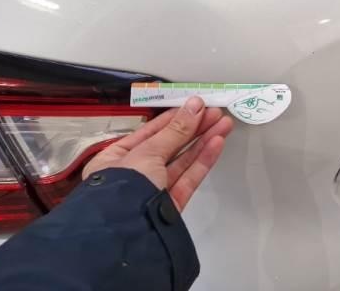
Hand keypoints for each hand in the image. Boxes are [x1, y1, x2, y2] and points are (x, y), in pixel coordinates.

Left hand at [83, 96, 232, 209]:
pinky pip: (187, 179)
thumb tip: (195, 105)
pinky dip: (202, 161)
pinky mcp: (170, 206)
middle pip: (168, 146)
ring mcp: (153, 191)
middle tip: (215, 112)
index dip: (172, 118)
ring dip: (203, 141)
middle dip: (193, 128)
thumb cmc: (125, 185)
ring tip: (224, 124)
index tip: (193, 106)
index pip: (147, 133)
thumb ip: (175, 130)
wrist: (126, 233)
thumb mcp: (147, 152)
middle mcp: (133, 174)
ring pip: (181, 162)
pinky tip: (217, 143)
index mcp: (115, 159)